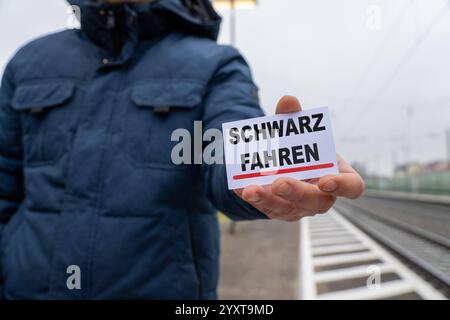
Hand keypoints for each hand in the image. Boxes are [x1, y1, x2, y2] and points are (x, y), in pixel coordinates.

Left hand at [234, 96, 364, 221]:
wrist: (281, 164)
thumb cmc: (298, 148)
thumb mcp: (295, 132)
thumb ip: (293, 118)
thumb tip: (287, 100)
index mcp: (337, 175)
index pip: (352, 187)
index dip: (343, 186)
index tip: (326, 181)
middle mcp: (321, 195)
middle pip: (317, 202)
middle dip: (298, 193)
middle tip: (280, 183)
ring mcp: (300, 207)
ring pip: (288, 209)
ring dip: (268, 200)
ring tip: (251, 190)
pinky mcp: (279, 210)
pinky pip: (266, 207)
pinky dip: (253, 197)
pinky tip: (240, 187)